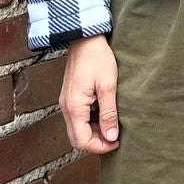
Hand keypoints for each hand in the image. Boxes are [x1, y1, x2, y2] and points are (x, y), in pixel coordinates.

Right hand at [59, 34, 119, 153]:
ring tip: (112, 125)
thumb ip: (109, 113)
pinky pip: (78, 117)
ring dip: (94, 132)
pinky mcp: (70, 96)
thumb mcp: (108, 85)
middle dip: (96, 142)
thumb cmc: (97, 58)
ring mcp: (67, 101)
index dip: (99, 146)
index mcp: (74, 107)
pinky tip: (104, 114)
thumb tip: (111, 137)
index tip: (116, 142)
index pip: (82, 141)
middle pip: (77, 138)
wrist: (86, 37)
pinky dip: (90, 122)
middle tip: (115, 137)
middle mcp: (66, 107)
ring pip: (77, 128)